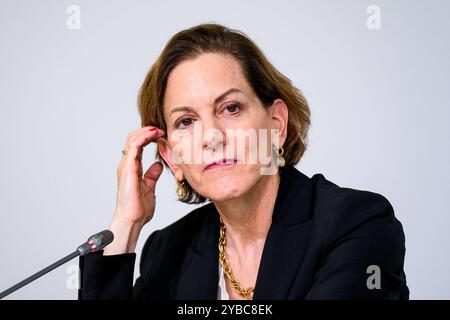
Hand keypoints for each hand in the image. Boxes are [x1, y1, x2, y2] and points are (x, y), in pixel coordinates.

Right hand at [105, 126, 164, 254]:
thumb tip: (157, 165)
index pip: (137, 146)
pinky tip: (153, 135)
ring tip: (158, 129)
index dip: (148, 137)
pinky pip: (133, 147)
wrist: (132, 220)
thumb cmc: (138, 208)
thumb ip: (151, 175)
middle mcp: (126, 165)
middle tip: (160, 128)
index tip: (161, 134)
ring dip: (145, 132)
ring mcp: (126, 166)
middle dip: (146, 131)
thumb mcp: (149, 188)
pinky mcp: (128, 168)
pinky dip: (143, 138)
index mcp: (131, 168)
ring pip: (132, 139)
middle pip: (133, 139)